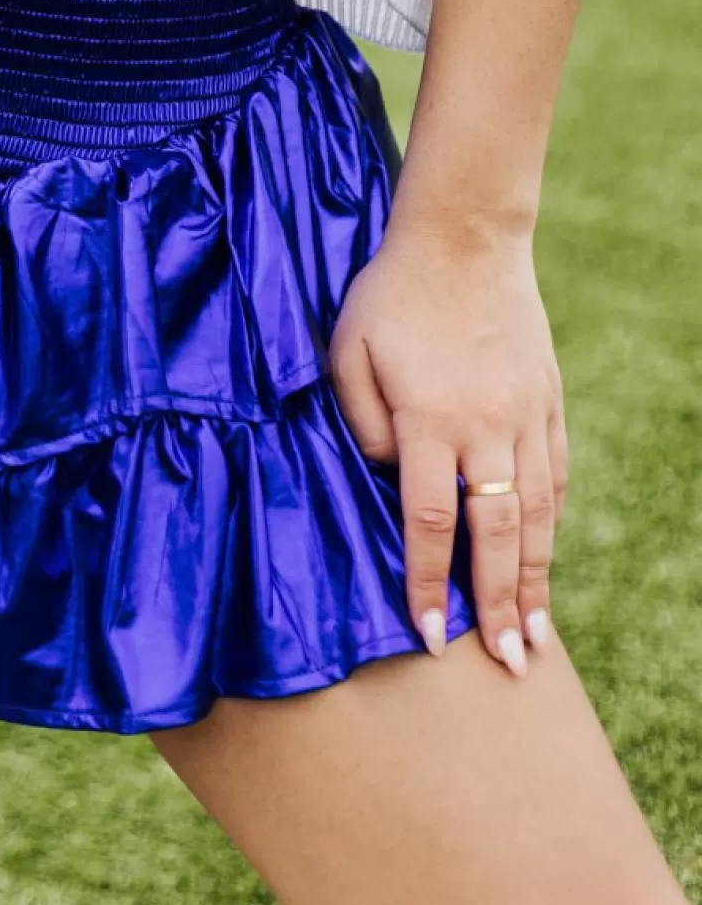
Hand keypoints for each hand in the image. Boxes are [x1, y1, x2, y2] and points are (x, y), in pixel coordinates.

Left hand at [328, 217, 566, 677]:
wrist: (463, 237)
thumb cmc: (391, 293)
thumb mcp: (348, 349)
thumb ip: (361, 423)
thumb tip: (387, 478)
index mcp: (430, 420)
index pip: (431, 523)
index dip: (430, 584)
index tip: (429, 636)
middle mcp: (486, 428)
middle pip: (498, 534)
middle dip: (501, 605)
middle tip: (511, 667)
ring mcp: (525, 415)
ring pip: (538, 513)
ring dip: (537, 579)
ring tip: (537, 635)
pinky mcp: (547, 400)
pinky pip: (554, 474)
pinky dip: (552, 521)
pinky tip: (545, 556)